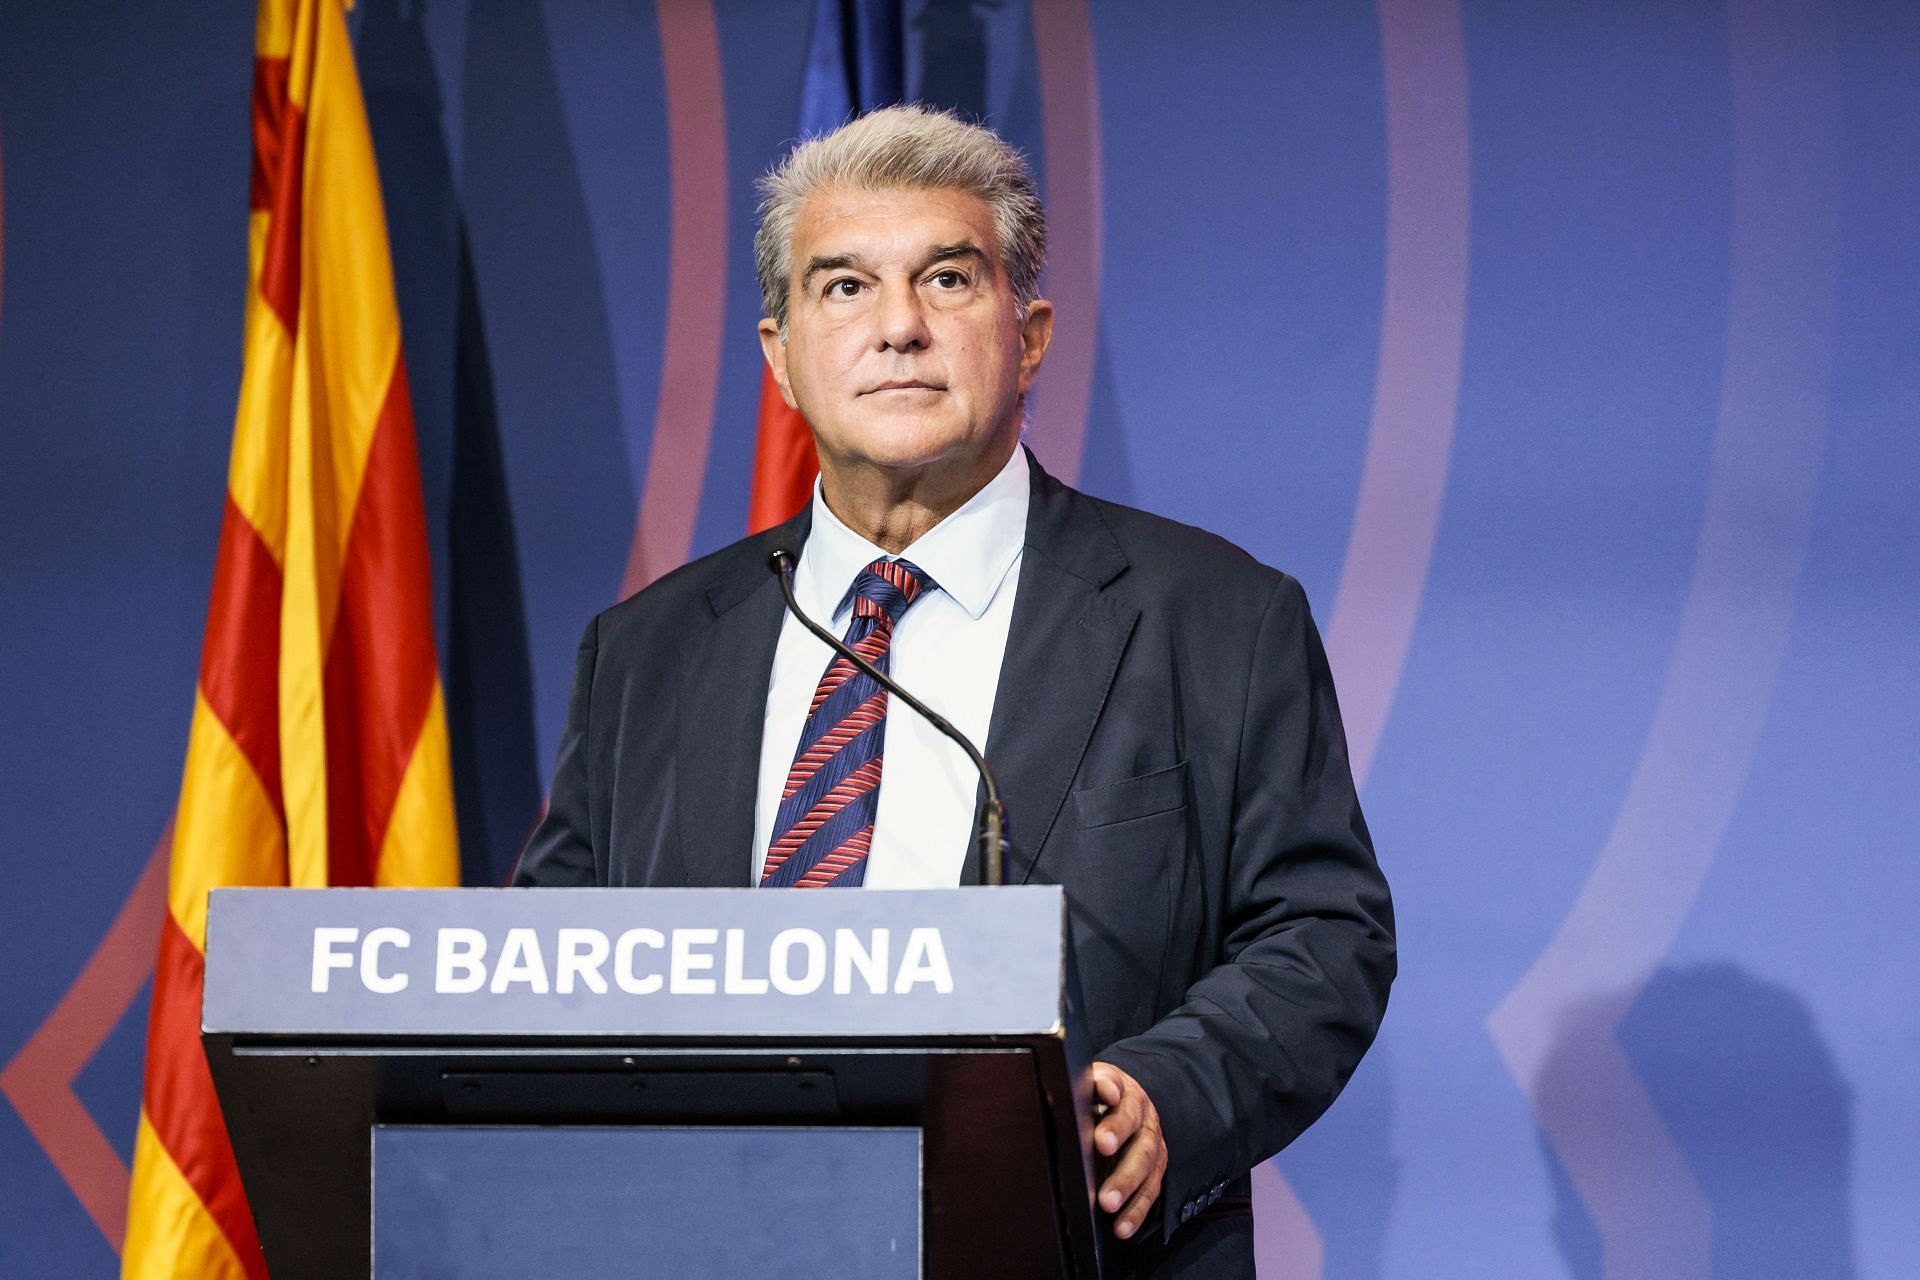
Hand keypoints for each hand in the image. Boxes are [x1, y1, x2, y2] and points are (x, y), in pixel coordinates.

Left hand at [1088, 1061, 1166, 1240]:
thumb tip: (1059, 1093)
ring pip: (1146, 1162)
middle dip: (1119, 1138)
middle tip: (1103, 1150)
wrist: (1122, 1108)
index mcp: (1120, 1088)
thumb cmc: (1094, 1101)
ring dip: (1127, 1184)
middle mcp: (1141, 1113)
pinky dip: (1136, 1211)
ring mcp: (1152, 1142)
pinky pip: (1150, 1191)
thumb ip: (1075, 1090)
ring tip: (1108, 1204)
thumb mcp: (1084, 1088)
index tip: (1106, 1096)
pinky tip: (1121, 1226)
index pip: (1114, 1083)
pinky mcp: (1156, 1169)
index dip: (1108, 1088)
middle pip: (1135, 1126)